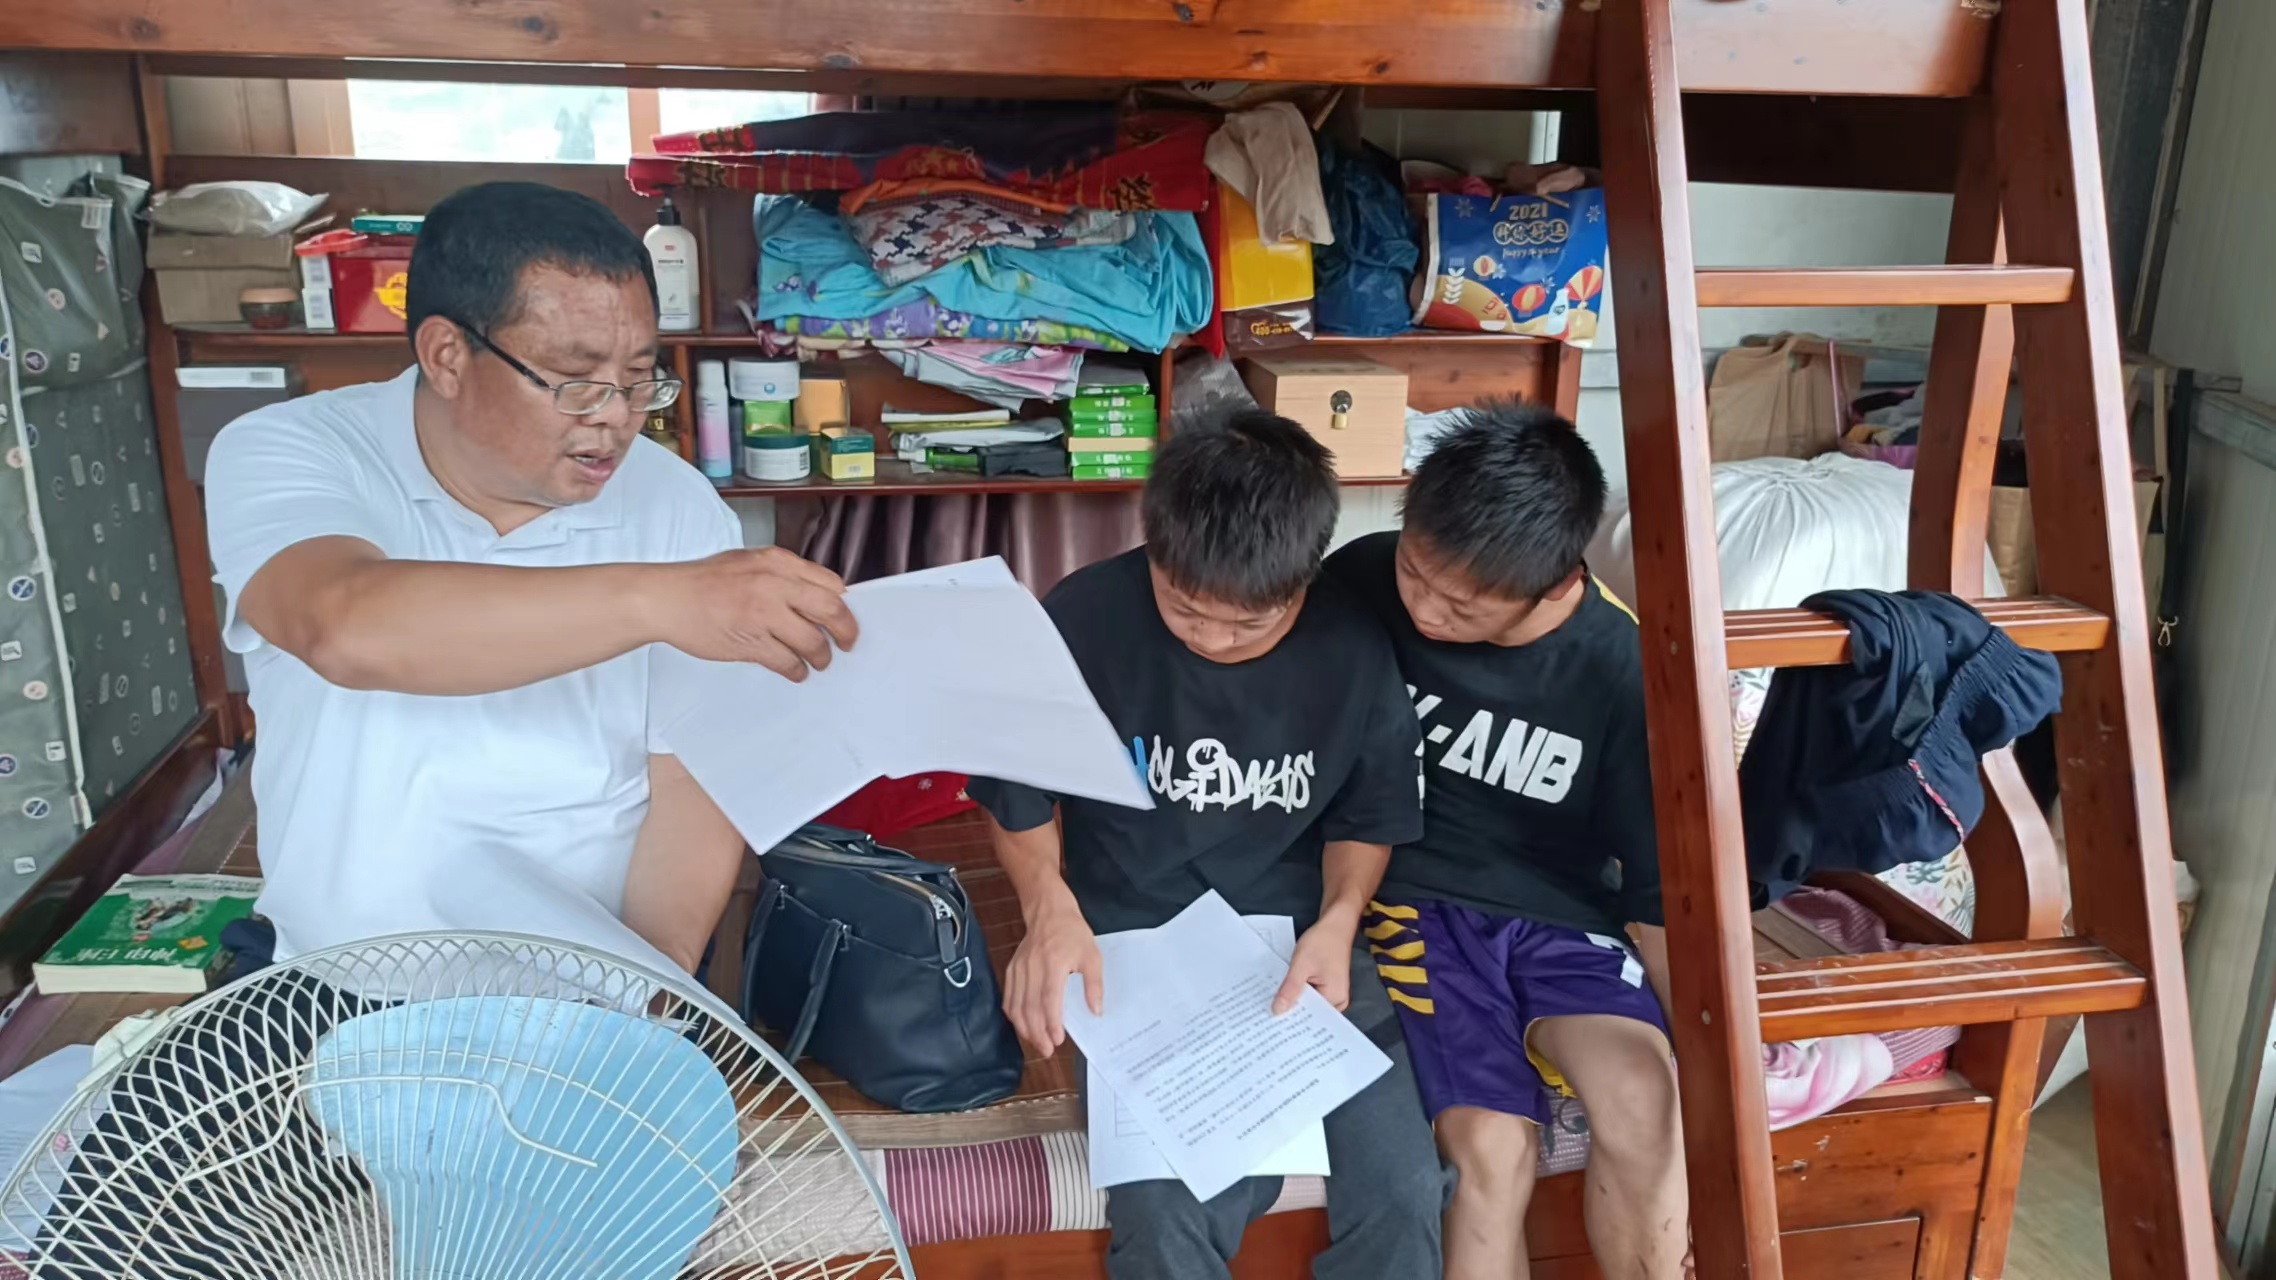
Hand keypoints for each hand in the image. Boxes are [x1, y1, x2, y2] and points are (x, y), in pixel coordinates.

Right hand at [659, 548, 858, 680]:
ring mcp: (763, 614)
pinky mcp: (751, 642)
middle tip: (847, 643)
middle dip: (846, 632)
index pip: (831, 583)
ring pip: (813, 642)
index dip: (842, 604)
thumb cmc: (703, 581)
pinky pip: (788, 662)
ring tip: (820, 661)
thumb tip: (816, 595)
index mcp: (777, 561)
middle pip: (832, 611)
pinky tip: (796, 671)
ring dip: (822, 657)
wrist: (666, 598)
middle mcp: (775, 584)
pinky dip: (797, 670)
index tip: (843, 617)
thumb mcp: (749, 562)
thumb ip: (783, 574)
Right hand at [1004, 895, 1101, 1057]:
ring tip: (1037, 1042)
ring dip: (1024, 1028)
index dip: (1051, 1023)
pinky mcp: (1012, 969)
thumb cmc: (1072, 933)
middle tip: (1047, 1050)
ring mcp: (1019, 969)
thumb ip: (1094, 985)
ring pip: (1016, 1005)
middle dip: (1037, 1033)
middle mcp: (1032, 967)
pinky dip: (1014, 1015)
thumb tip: (1095, 1011)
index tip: (1057, 1039)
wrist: (1049, 911)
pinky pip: (1009, 997)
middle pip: (1029, 1007)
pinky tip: (1022, 1025)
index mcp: (1053, 963)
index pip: (1048, 999)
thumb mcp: (1092, 956)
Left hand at [1273, 922, 1352, 1014]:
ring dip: (1292, 1002)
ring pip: (1308, 1004)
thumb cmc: (1323, 941)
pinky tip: (1282, 994)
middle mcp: (1337, 1001)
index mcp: (1335, 999)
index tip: (1269, 1025)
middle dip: (1289, 1012)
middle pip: (1309, 1013)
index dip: (1289, 1021)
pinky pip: (1310, 996)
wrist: (1335, 924)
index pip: (1310, 1019)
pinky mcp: (1327, 987)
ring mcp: (1332, 995)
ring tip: (1270, 1007)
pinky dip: (1297, 994)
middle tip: (1264, 1018)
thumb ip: (1290, 989)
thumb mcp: (1302, 964)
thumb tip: (1277, 1011)